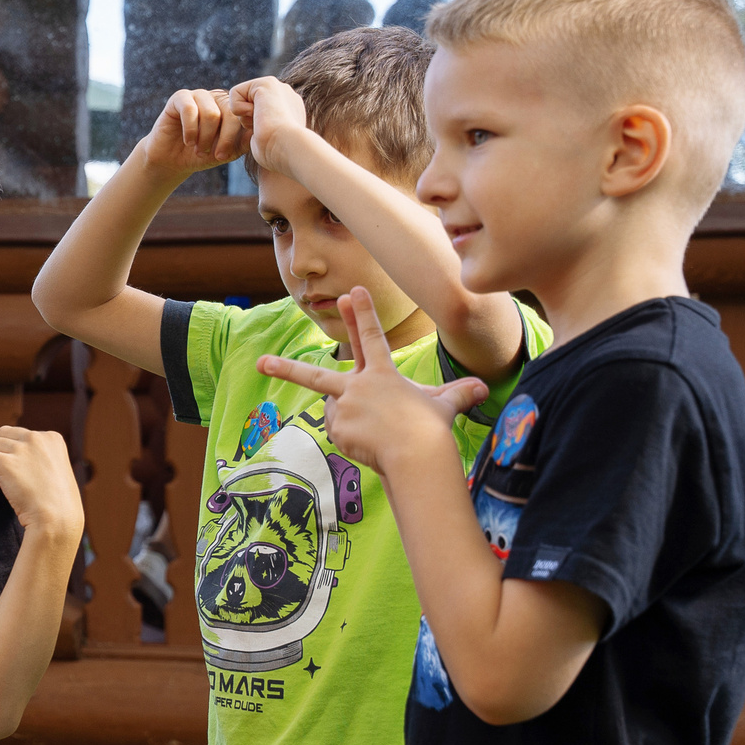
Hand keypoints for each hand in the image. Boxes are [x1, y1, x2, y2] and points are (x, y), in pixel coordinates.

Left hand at [0, 426, 84, 533]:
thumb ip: (39, 457)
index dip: (14, 452)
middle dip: (0, 452)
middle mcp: (37, 438)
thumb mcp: (55, 470)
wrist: (57, 521)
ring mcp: (21, 449)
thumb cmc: (57, 504)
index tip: (17, 472)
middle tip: (3, 477)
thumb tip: (13, 455)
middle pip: (4, 434)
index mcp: (52, 438)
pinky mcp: (5, 463)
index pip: (21, 434)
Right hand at [140, 89, 248, 180]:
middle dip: (222, 139)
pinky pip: (190, 109)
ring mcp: (198, 95)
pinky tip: (188, 141)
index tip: (224, 156)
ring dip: (205, 137)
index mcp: (231, 107)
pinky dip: (190, 130)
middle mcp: (217, 97)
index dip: (234, 137)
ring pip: (211, 113)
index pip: (242, 115)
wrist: (172, 160)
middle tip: (213, 155)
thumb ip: (243, 143)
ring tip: (199, 150)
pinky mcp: (179, 98)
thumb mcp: (227, 152)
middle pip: (229, 113)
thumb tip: (258, 133)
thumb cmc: (201, 155)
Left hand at [227, 77, 310, 176]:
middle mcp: (285, 95)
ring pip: (241, 99)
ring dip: (244, 117)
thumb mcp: (269, 142)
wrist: (288, 148)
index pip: (256, 113)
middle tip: (264, 129)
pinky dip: (239, 109)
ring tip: (263, 123)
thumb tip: (255, 132)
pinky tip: (257, 115)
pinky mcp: (266, 82)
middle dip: (248, 120)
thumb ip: (263, 130)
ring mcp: (278, 87)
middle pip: (247, 105)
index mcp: (288, 109)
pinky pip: (235, 93)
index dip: (253, 126)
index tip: (267, 134)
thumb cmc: (278, 154)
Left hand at [258, 288, 488, 473]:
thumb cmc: (432, 428)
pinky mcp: (338, 430)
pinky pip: (341, 434)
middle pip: (314, 376)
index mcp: (382, 375)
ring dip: (355, 422)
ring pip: (341, 415)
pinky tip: (370, 444)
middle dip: (286, 369)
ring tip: (379, 433)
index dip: (362, 313)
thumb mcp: (445, 406)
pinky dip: (353, 440)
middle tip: (261, 363)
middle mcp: (357, 387)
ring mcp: (344, 409)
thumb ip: (457, 394)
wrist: (416, 454)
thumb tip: (483, 388)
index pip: (371, 338)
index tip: (351, 291)